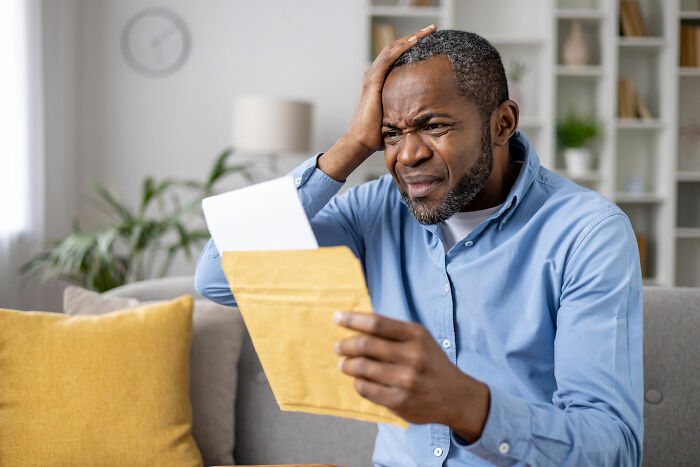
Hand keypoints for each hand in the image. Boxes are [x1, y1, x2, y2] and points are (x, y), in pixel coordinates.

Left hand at [333, 311, 489, 441]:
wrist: (455, 396)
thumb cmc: (430, 362)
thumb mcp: (419, 339)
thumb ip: (392, 331)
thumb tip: (354, 323)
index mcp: (416, 335)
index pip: (377, 323)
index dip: (352, 319)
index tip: (336, 318)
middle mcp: (413, 355)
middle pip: (366, 344)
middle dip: (345, 345)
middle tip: (338, 347)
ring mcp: (406, 379)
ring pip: (362, 367)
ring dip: (347, 365)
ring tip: (345, 364)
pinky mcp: (400, 400)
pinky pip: (366, 388)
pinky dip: (357, 382)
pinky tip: (359, 380)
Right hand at [347, 24, 436, 154]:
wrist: (360, 141)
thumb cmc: (376, 134)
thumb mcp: (393, 117)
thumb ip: (402, 111)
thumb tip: (420, 119)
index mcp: (377, 81)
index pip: (395, 58)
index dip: (410, 47)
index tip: (428, 42)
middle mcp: (373, 75)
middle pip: (395, 49)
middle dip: (414, 37)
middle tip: (431, 30)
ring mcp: (371, 77)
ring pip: (393, 49)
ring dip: (411, 38)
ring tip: (427, 31)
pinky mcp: (372, 81)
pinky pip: (388, 58)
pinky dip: (402, 47)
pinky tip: (415, 41)